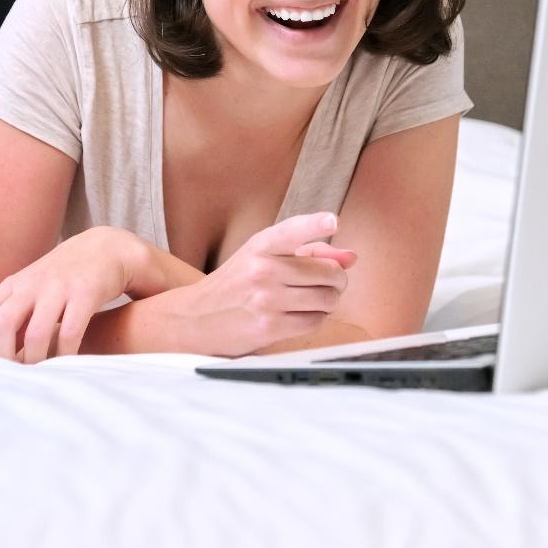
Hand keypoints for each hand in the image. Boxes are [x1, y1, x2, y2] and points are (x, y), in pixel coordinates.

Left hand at [0, 227, 141, 362]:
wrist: (106, 248)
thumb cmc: (63, 279)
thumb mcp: (32, 294)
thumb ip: (12, 322)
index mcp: (12, 286)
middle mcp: (31, 284)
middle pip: (1, 323)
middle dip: (1, 357)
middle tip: (8, 380)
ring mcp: (58, 287)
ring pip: (35, 332)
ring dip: (34, 360)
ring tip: (38, 376)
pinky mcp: (86, 292)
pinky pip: (70, 332)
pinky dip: (65, 355)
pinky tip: (66, 365)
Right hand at [188, 212, 356, 356]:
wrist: (197, 317)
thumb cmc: (235, 284)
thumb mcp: (261, 256)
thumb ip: (308, 251)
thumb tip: (350, 257)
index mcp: (260, 246)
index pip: (291, 231)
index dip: (314, 225)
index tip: (331, 220)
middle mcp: (262, 269)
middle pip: (328, 271)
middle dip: (336, 278)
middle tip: (325, 281)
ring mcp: (266, 299)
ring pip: (327, 298)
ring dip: (328, 300)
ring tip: (312, 298)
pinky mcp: (270, 326)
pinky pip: (316, 321)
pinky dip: (315, 318)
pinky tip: (300, 314)